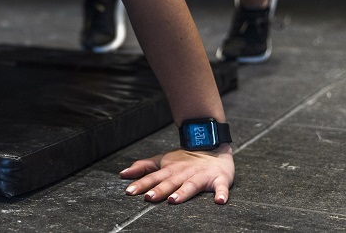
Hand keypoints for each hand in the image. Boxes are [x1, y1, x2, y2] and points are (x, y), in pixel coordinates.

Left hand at [119, 145, 233, 204]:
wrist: (212, 143)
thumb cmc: (185, 158)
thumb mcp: (162, 160)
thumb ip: (144, 168)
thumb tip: (123, 174)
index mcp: (170, 170)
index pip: (153, 177)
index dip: (141, 184)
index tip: (129, 191)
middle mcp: (184, 173)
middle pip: (170, 182)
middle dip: (159, 189)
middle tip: (149, 197)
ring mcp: (202, 176)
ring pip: (191, 185)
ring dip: (183, 192)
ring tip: (173, 200)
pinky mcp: (219, 179)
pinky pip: (221, 187)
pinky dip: (222, 193)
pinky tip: (219, 201)